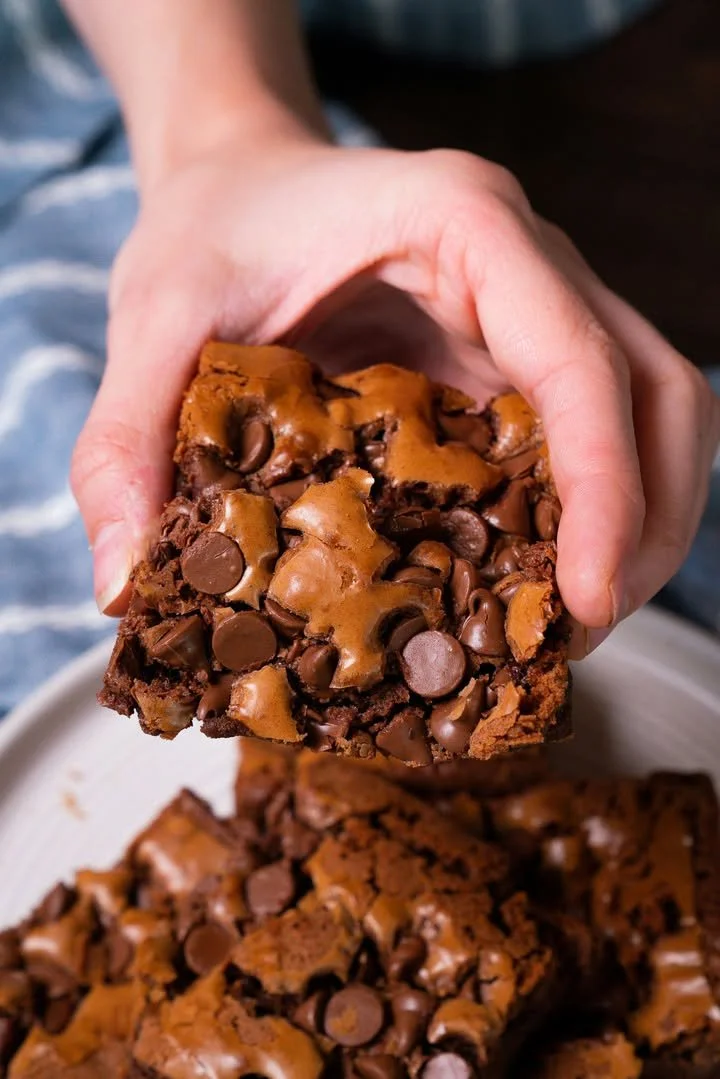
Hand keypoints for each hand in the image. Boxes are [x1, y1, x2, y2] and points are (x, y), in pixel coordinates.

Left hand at [71, 127, 719, 650]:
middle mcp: (527, 265)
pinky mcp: (517, 358)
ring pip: (650, 416)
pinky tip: (533, 580)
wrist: (238, 183)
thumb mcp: (158, 320)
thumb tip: (125, 583)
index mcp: (466, 223)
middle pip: (656, 395)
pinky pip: (589, 436)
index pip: (580, 362)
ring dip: (637, 525)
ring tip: (571, 623)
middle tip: (582, 631)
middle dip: (643, 523)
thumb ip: (130, 441)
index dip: (604, 487)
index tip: (585, 598)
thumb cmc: (213, 228)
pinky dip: (587, 513)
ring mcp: (533, 311)